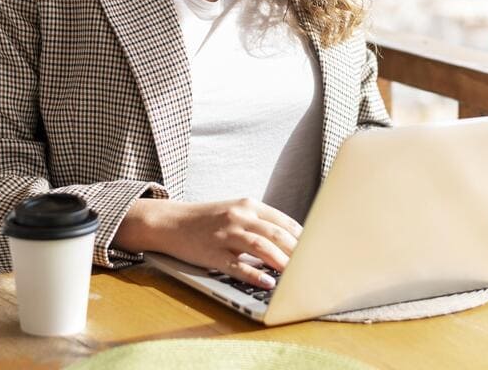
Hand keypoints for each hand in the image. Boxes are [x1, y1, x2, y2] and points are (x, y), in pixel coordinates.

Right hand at [116, 197, 301, 288]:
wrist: (170, 221)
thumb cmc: (206, 220)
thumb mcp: (234, 211)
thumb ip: (259, 222)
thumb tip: (290, 242)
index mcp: (248, 205)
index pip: (283, 221)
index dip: (303, 236)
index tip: (317, 249)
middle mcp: (238, 216)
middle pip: (276, 234)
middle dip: (298, 251)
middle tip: (313, 265)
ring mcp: (225, 235)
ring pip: (261, 247)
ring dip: (282, 262)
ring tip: (297, 275)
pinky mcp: (212, 253)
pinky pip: (237, 266)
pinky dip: (255, 275)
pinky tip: (268, 283)